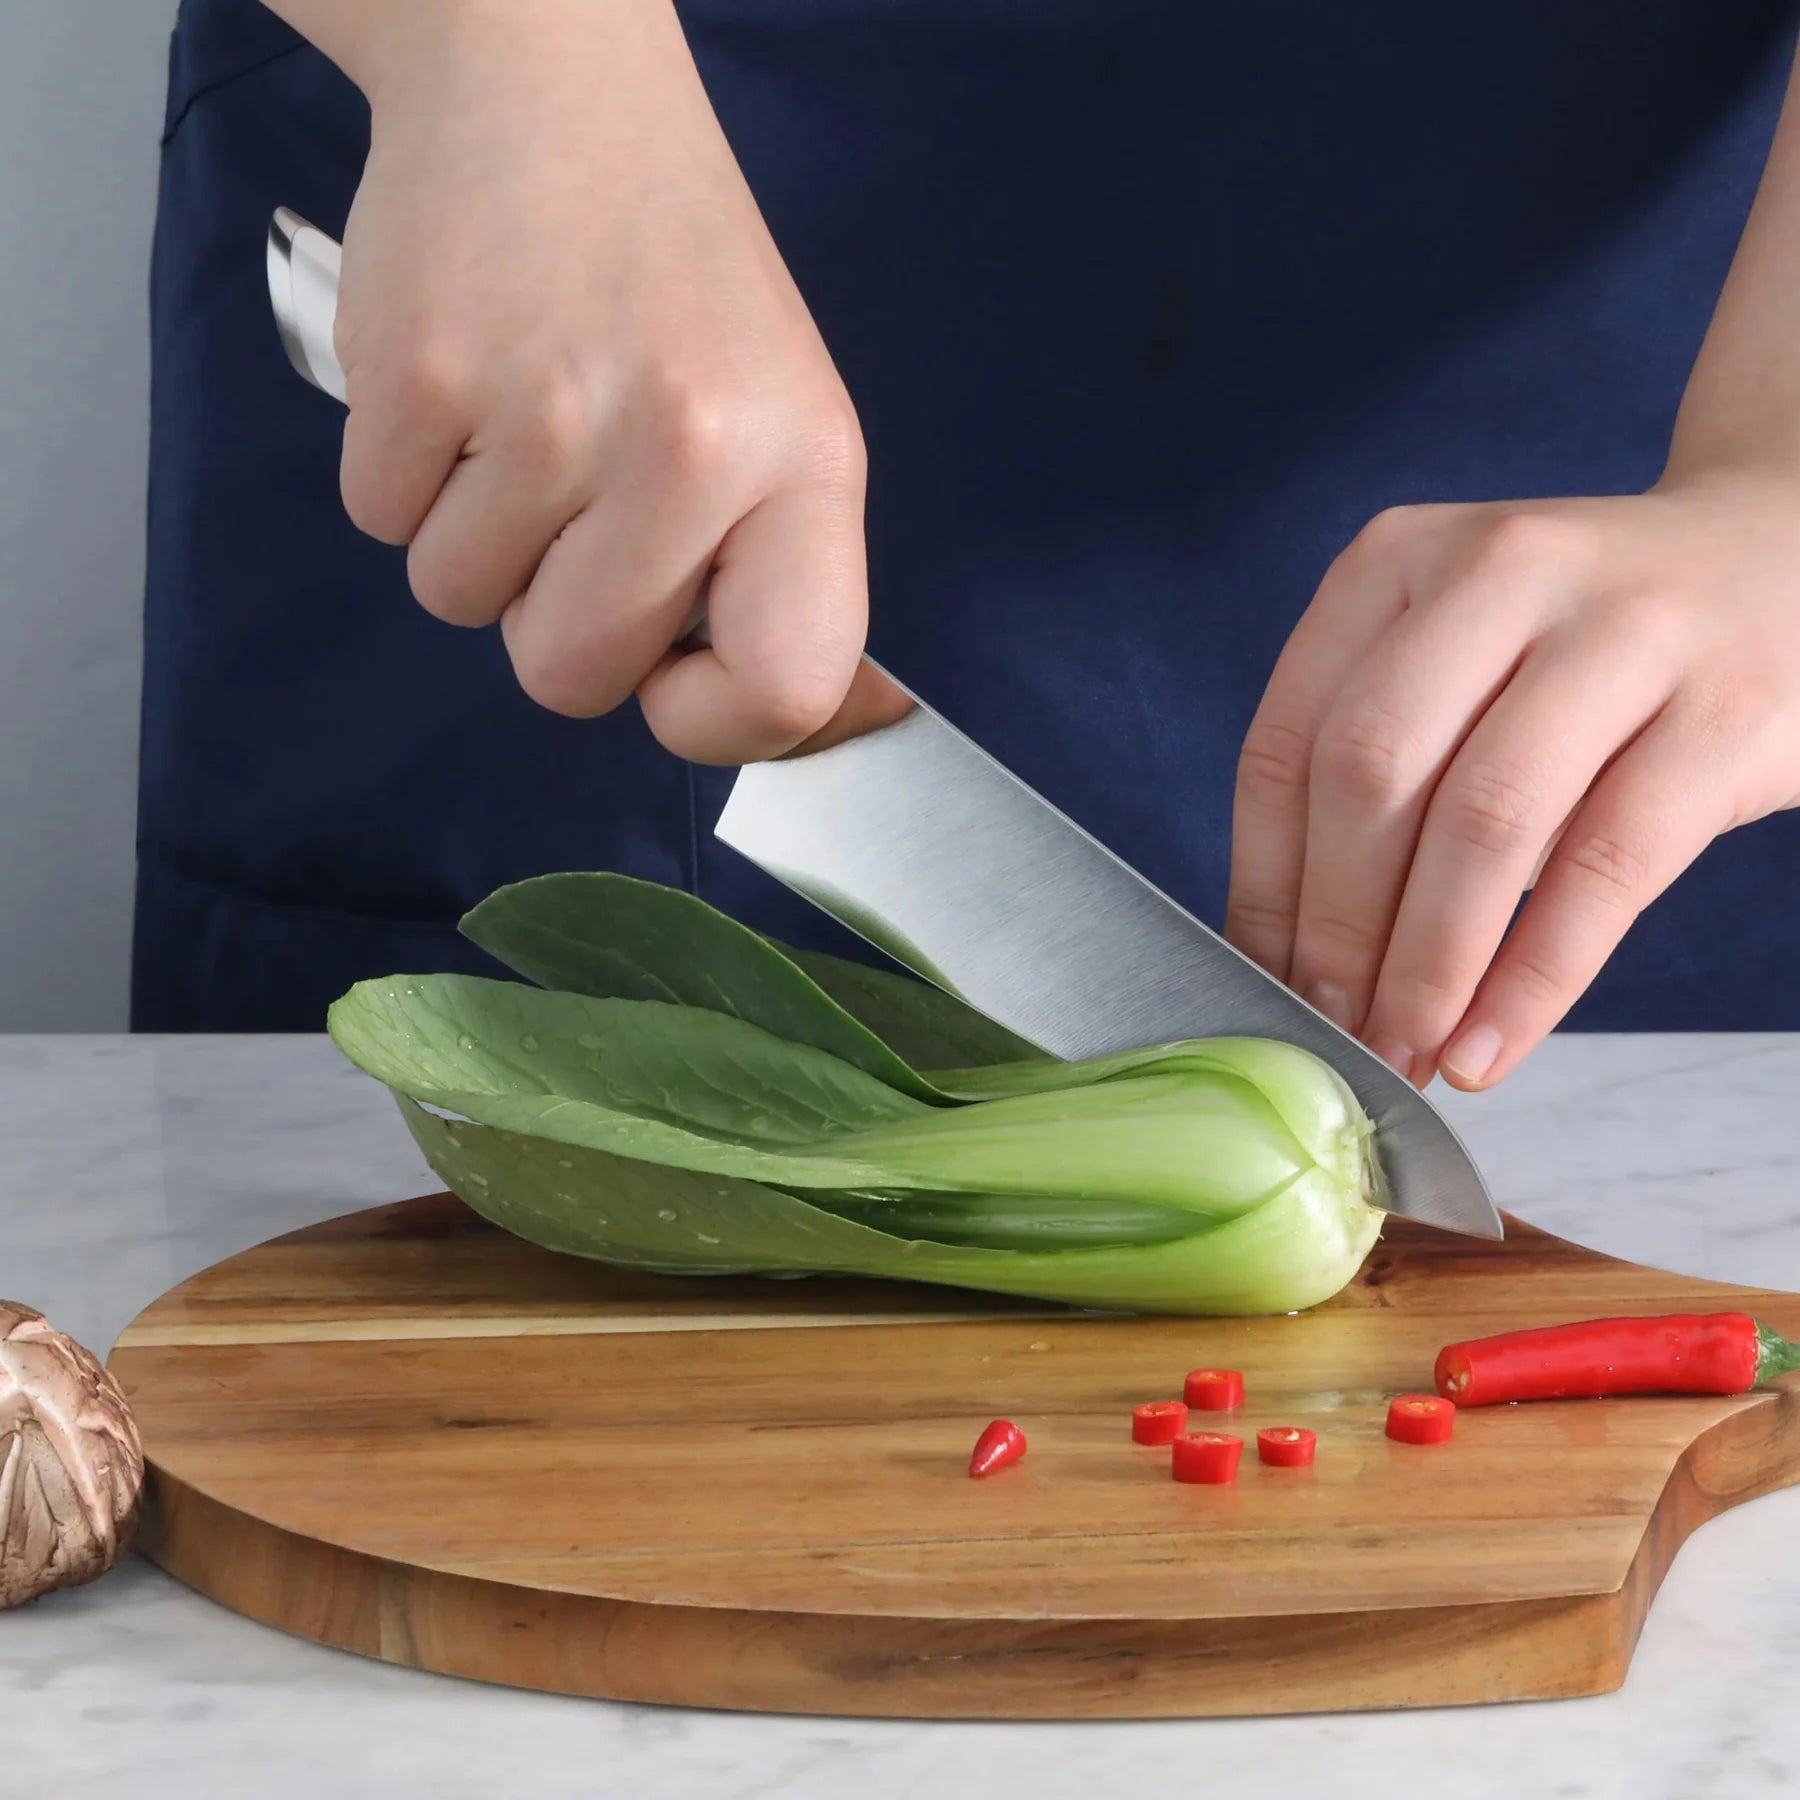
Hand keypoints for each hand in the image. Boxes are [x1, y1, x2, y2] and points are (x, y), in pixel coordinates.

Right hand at [326, 0, 869, 762]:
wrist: (555, 93)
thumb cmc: (678, 287)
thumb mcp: (783, 421)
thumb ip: (775, 573)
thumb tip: (784, 717)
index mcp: (805, 468)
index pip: (786, 688)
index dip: (713, 720)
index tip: (674, 676)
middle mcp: (688, 447)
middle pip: (570, 676)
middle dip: (555, 620)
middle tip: (579, 509)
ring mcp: (546, 411)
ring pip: (461, 604)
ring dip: (477, 540)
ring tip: (526, 419)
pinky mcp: (419, 374)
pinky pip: (383, 524)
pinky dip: (407, 477)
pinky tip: (463, 383)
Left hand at [1224, 475, 1799, 1089]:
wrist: (1783, 561)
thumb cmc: (1579, 646)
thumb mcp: (1455, 654)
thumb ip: (1373, 765)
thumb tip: (1288, 952)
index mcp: (1398, 560)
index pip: (1289, 743)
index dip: (1265, 884)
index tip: (1260, 982)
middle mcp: (1501, 571)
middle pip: (1372, 777)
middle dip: (1338, 931)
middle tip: (1331, 1033)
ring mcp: (1623, 633)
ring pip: (1486, 822)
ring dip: (1429, 965)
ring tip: (1405, 1054)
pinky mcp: (1725, 712)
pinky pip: (1607, 868)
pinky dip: (1534, 978)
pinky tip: (1489, 1046)